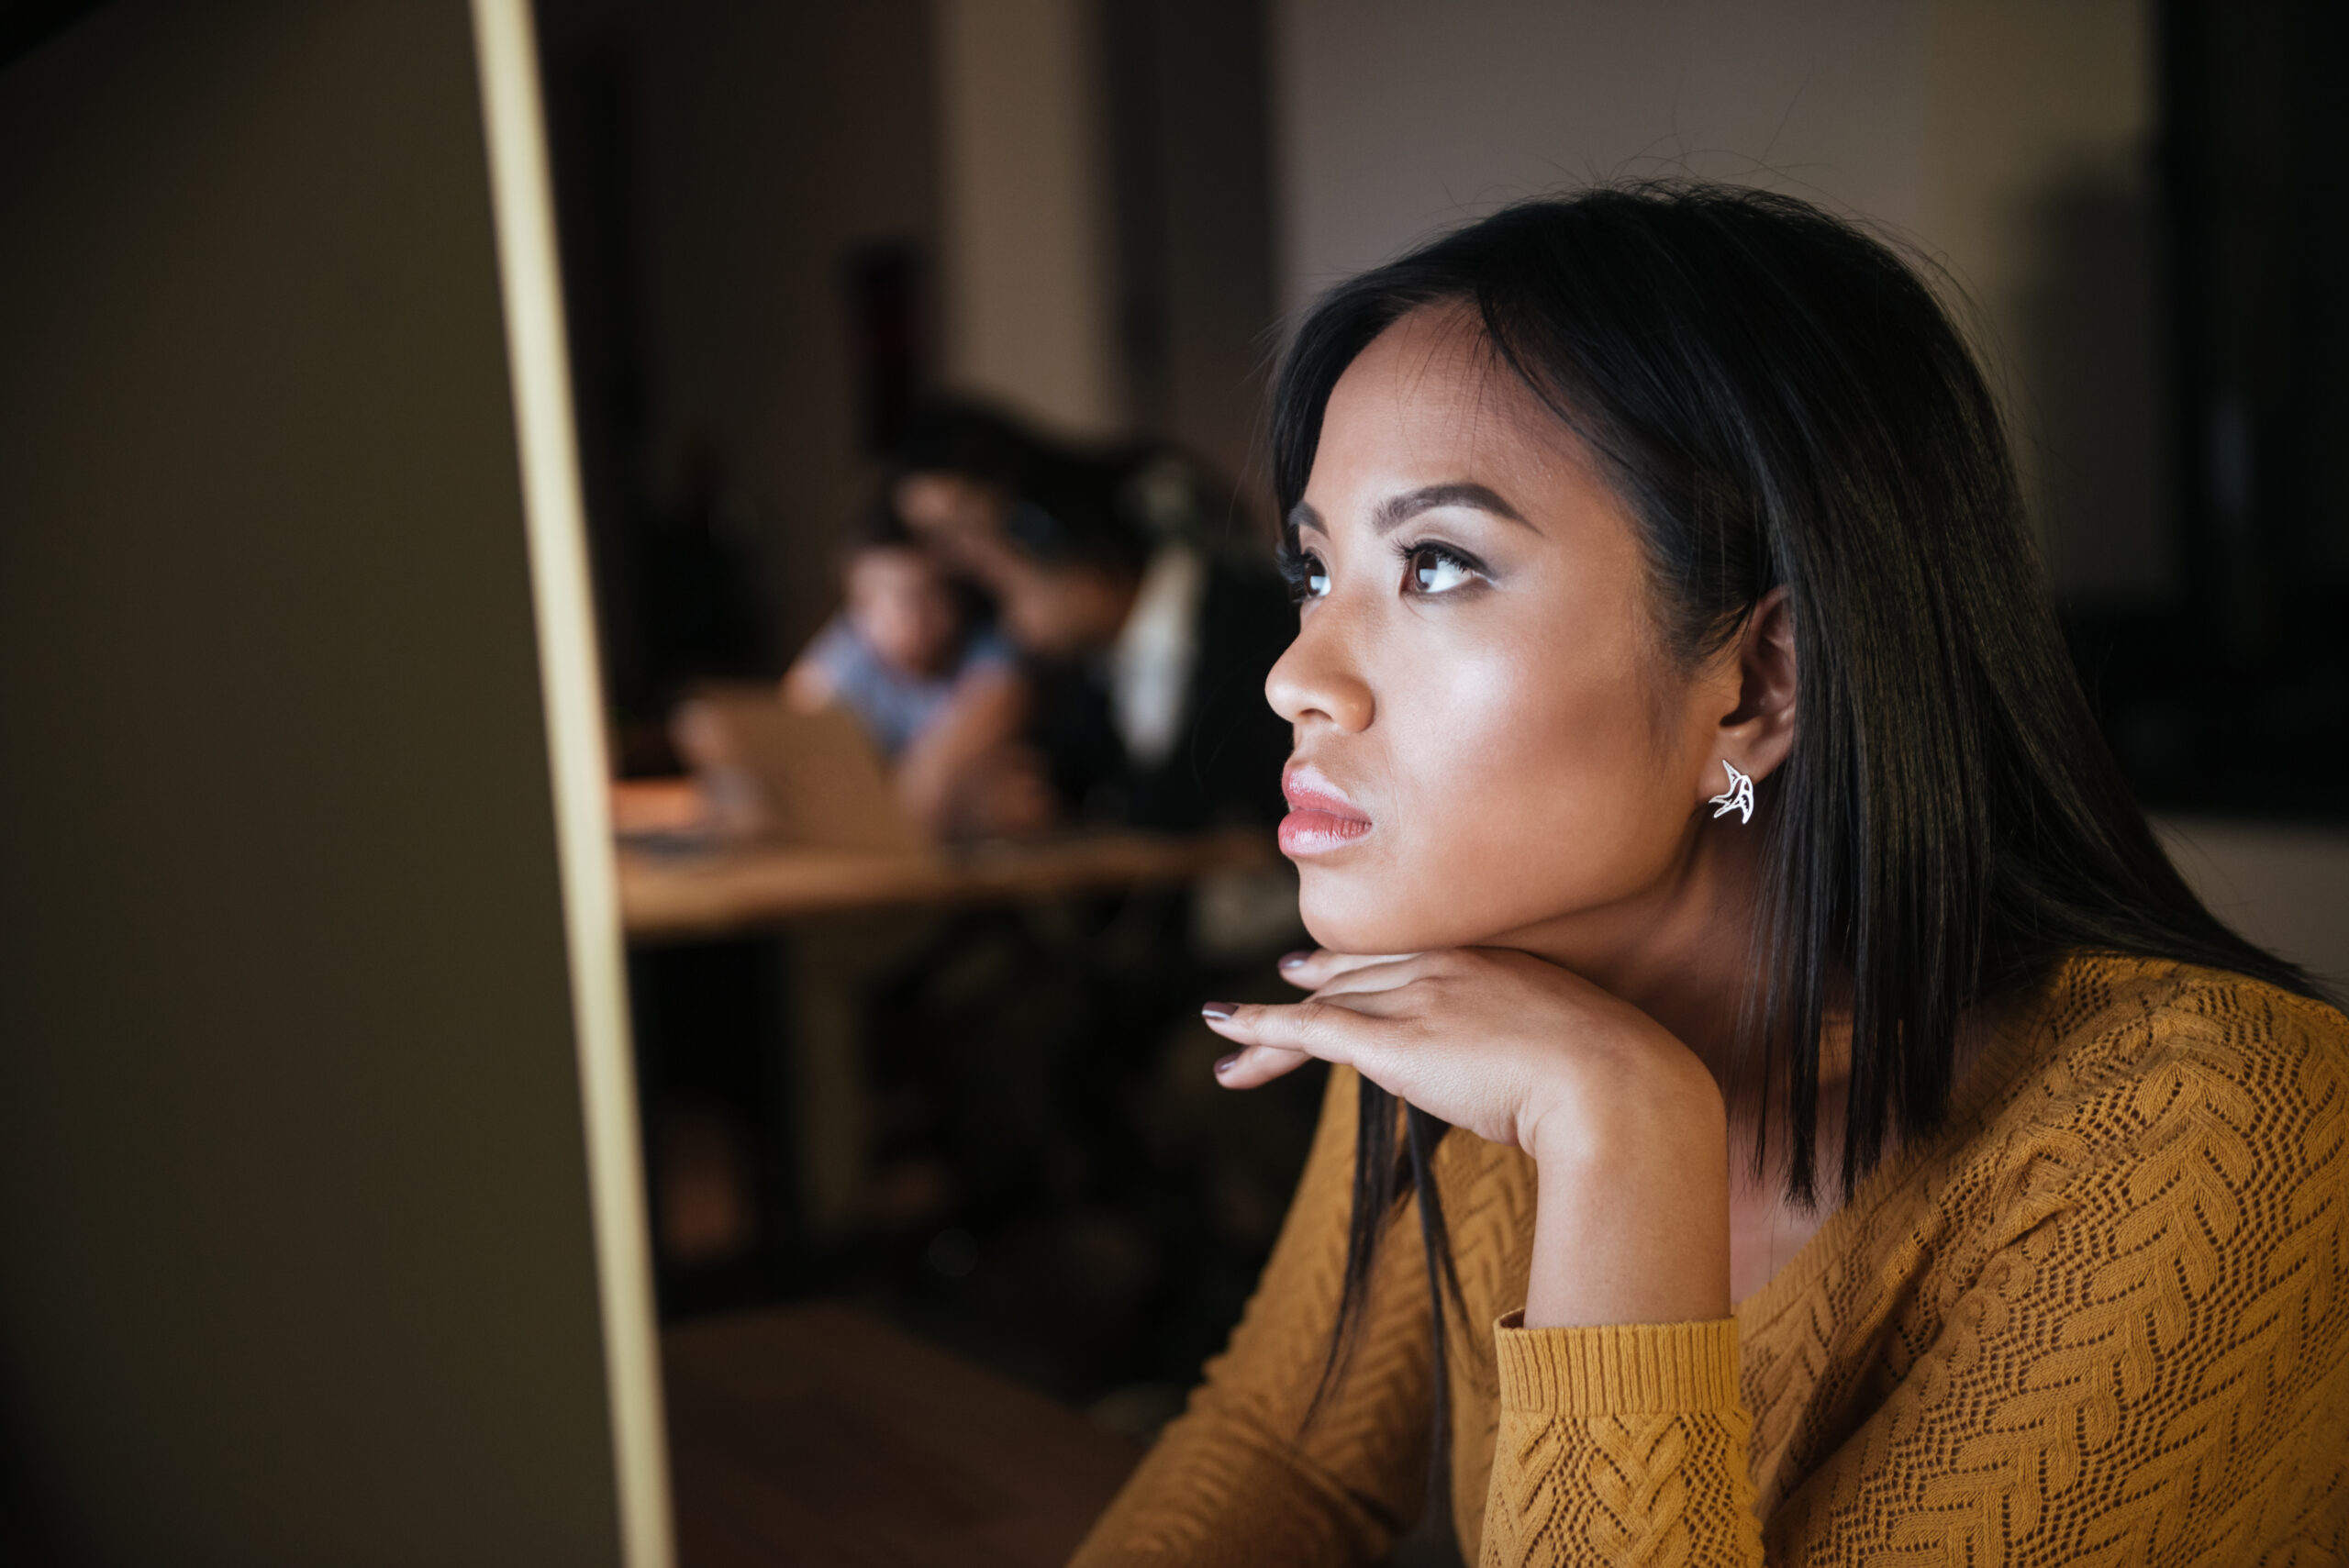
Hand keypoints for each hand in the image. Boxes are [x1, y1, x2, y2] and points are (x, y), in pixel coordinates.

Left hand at [1205, 947, 1731, 1324]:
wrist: (1619, 1087)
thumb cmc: (1620, 1087)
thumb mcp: (1580, 1056)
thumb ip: (1544, 1058)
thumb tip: (1542, 1090)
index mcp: (1494, 962)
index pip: (1407, 959)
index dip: (1362, 965)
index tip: (1328, 967)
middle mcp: (1446, 966)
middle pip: (1357, 975)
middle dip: (1312, 987)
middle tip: (1273, 992)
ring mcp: (1417, 999)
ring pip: (1326, 1004)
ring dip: (1272, 1025)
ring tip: (1227, 1032)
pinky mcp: (1393, 1042)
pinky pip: (1310, 1030)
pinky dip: (1261, 1029)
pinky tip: (1225, 1031)